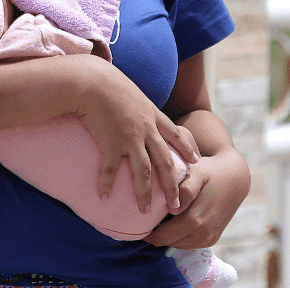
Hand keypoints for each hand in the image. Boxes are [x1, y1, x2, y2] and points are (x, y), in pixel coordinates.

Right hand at [72, 57, 200, 213]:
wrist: (92, 80)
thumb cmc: (107, 81)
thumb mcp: (130, 90)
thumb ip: (136, 102)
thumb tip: (134, 104)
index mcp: (152, 115)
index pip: (176, 135)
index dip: (187, 149)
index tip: (196, 162)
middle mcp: (146, 129)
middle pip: (165, 161)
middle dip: (172, 185)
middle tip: (177, 204)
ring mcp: (130, 138)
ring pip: (144, 171)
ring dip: (145, 192)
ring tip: (146, 210)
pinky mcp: (111, 143)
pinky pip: (111, 169)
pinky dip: (107, 183)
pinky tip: (104, 197)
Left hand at [143, 146, 250, 248]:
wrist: (235, 178)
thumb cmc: (210, 171)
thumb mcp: (197, 173)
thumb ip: (185, 189)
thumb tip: (174, 208)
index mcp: (195, 221)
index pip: (161, 237)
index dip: (147, 231)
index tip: (138, 220)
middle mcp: (203, 234)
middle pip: (167, 242)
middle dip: (156, 232)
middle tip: (147, 216)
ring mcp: (209, 239)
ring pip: (177, 244)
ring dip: (168, 234)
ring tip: (162, 216)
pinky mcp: (212, 239)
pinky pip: (188, 243)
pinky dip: (179, 234)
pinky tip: (176, 219)